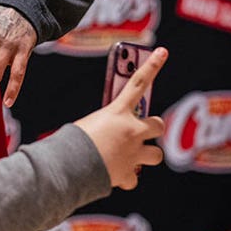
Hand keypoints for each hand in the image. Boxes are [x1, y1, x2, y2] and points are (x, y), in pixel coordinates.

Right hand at [72, 47, 167, 189]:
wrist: (68, 168)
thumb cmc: (70, 143)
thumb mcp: (88, 125)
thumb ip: (106, 127)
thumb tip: (112, 138)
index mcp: (118, 113)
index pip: (138, 83)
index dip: (152, 66)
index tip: (163, 52)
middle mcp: (131, 131)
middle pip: (158, 125)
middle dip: (152, 129)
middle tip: (142, 133)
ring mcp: (133, 154)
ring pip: (156, 155)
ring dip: (145, 157)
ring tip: (131, 159)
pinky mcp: (128, 174)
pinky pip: (133, 178)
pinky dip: (125, 178)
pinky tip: (114, 176)